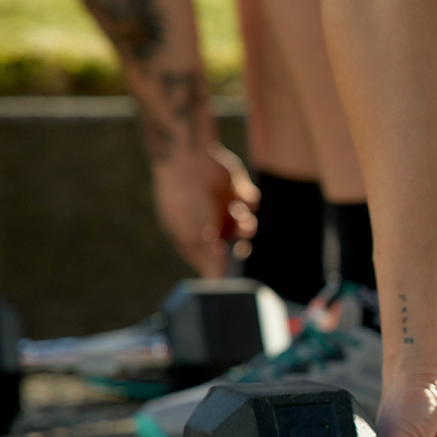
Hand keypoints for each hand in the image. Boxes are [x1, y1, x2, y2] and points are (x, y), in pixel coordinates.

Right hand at [152, 142, 259, 277]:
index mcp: (191, 236)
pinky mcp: (236, 190)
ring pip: (244, 227)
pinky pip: (251, 204)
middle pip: (232, 246)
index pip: (210, 261)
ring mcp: (222, 206)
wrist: (191, 155)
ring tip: (242, 215)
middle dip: (240, 246)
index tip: (235, 271)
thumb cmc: (186, 196)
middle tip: (241, 241)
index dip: (223, 266)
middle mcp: (207, 223)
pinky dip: (250, 203)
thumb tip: (216, 281)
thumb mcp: (196, 231)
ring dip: (247, 225)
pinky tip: (243, 198)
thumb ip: (211, 256)